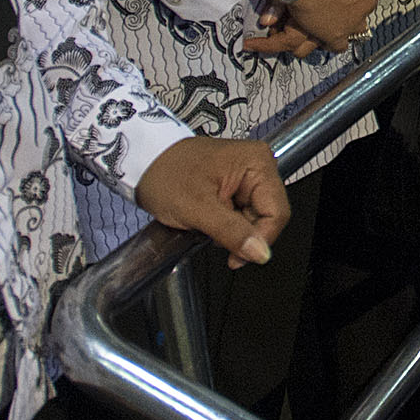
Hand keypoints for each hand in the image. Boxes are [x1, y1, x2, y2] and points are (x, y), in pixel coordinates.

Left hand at [134, 134, 290, 267]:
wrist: (142, 163)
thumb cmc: (165, 174)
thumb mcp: (197, 208)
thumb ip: (232, 232)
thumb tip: (260, 253)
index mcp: (256, 163)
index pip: (277, 213)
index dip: (260, 239)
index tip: (237, 256)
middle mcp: (257, 167)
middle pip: (267, 217)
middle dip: (242, 234)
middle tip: (213, 235)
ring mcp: (247, 177)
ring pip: (254, 220)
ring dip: (232, 231)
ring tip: (206, 223)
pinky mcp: (236, 187)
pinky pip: (241, 216)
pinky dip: (225, 226)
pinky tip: (208, 220)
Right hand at [248, 0, 382, 51]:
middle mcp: (369, 2)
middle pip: (362, 6)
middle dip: (350, 4)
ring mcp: (353, 21)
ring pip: (354, 27)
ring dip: (344, 23)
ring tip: (328, 17)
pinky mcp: (336, 35)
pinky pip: (339, 45)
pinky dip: (331, 41)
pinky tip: (323, 34)